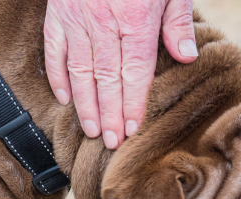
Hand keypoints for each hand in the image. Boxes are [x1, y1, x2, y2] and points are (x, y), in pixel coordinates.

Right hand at [44, 0, 198, 149]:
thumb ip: (178, 21)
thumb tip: (187, 58)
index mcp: (135, 18)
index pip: (135, 74)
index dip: (133, 105)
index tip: (132, 131)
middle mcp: (102, 22)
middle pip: (107, 79)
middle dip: (109, 115)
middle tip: (110, 143)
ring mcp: (75, 17)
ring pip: (79, 70)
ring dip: (85, 104)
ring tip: (91, 131)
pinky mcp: (57, 10)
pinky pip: (54, 48)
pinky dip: (58, 75)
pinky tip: (65, 99)